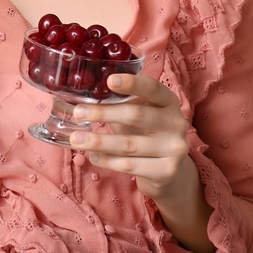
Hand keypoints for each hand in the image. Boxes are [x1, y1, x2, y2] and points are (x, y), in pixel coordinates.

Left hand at [70, 74, 189, 198]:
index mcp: (169, 102)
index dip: (132, 83)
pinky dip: (108, 161)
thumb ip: (120, 106)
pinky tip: (93, 157)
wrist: (168, 172)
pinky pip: (130, 165)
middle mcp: (176, 123)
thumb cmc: (146, 135)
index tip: (109, 80)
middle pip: (136, 115)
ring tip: (76, 139)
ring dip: (98, 142)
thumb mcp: (138, 116)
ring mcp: (175, 148)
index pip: (152, 88)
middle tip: (78, 112)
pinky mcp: (167, 171)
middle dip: (103, 113)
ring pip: (129, 144)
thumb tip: (84, 102)